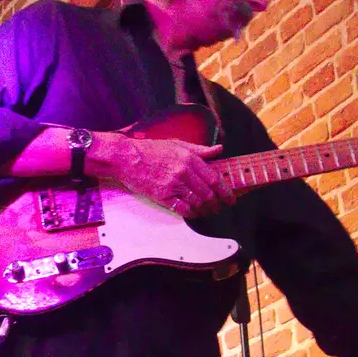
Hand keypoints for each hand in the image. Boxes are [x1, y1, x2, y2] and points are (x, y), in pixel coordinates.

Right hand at [97, 134, 233, 216]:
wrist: (126, 157)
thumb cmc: (150, 150)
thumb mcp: (177, 144)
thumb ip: (200, 150)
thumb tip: (219, 149)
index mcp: (190, 159)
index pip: (215, 179)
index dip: (226, 192)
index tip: (231, 199)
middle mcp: (184, 172)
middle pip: (208, 193)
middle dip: (218, 204)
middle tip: (220, 208)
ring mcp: (173, 185)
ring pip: (198, 202)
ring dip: (205, 210)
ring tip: (208, 212)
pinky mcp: (162, 195)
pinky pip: (182, 208)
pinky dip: (191, 213)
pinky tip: (193, 213)